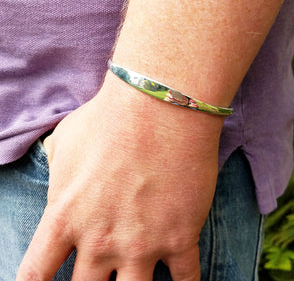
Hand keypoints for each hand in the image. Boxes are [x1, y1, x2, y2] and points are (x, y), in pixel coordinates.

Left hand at [16, 73, 221, 280]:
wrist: (161, 108)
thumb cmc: (110, 117)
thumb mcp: (67, 138)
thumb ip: (56, 167)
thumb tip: (59, 175)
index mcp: (66, 217)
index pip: (34, 274)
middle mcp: (100, 241)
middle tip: (101, 265)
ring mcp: (143, 244)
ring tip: (135, 269)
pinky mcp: (181, 237)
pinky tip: (179, 277)